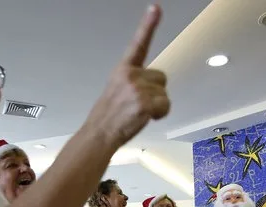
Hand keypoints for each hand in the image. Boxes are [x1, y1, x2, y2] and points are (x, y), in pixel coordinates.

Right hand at [86, 5, 168, 146]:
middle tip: (137, 105)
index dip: (148, 25)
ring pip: (164, 94)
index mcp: (123, 69)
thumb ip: (133, 81)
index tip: (156, 8)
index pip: (138, 44)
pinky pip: (165, 106)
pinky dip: (160, 114)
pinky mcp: (145, 102)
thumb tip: (150, 87)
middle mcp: (130, 75)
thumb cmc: (109, 116)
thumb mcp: (117, 90)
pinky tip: (145, 118)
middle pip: (161, 78)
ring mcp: (137, 88)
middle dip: (155, 92)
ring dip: (157, 106)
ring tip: (138, 113)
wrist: (100, 133)